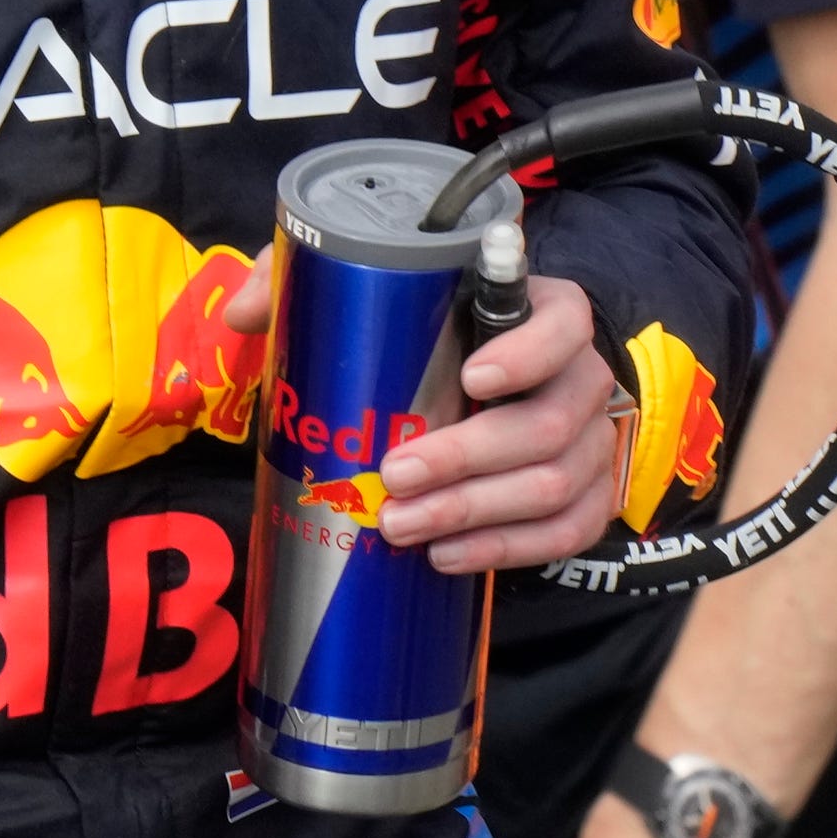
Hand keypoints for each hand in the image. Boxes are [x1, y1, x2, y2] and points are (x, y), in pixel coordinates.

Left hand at [216, 266, 632, 570]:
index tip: (470, 377)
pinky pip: (569, 531)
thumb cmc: (429, 337)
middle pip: (552, 421)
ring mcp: (593, 440)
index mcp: (544, 313)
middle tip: (394, 475)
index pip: (564, 324)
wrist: (486, 390)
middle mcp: (582, 376)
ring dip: (476, 511)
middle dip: (468, 457)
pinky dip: (508, 549)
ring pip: (557, 482)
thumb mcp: (370, 291)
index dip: (529, 353)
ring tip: (403, 526)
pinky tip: (447, 555)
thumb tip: (244, 315)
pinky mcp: (588, 495)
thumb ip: (307, 282)